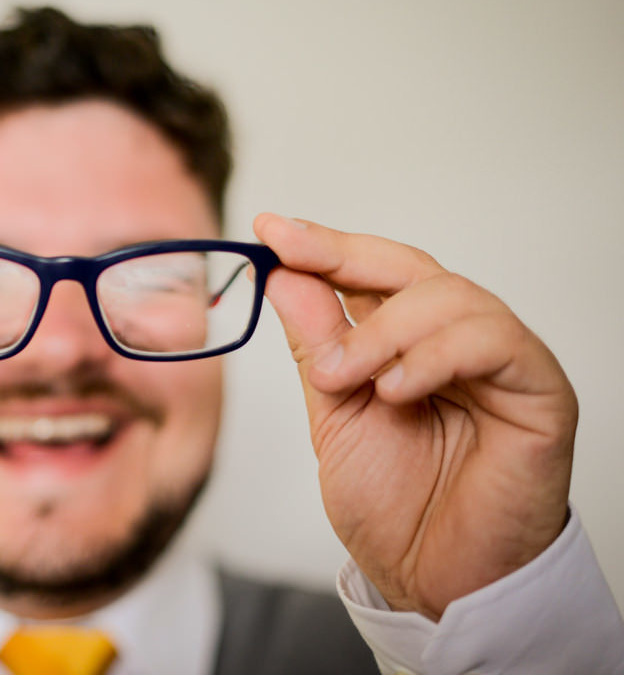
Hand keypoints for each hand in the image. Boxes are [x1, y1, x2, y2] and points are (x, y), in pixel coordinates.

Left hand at [253, 213, 576, 619]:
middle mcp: (459, 342)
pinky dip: (435, 355)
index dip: (323, 245)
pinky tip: (396, 387)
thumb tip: (284, 276)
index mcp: (410, 344)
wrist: (434, 580)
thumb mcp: (334, 414)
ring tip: (344, 374)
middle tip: (290, 259)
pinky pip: (495, 341)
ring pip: (450, 297)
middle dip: (342, 257)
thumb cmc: (394, 505)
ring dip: (382, 328)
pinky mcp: (540, 392)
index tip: (270, 229)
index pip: (372, 273)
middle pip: (409, 267)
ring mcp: (502, 362)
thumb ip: (317, 344)